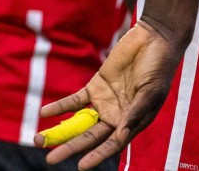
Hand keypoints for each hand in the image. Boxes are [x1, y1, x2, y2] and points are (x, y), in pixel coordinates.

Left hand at [36, 21, 182, 167]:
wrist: (152, 41)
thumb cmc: (158, 69)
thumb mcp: (150, 93)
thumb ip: (135, 114)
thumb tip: (120, 136)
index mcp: (133, 123)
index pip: (111, 145)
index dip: (96, 156)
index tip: (80, 166)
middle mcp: (116, 117)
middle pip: (89, 137)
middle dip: (69, 148)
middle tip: (50, 159)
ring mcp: (104, 102)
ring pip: (79, 122)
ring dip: (60, 131)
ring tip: (40, 141)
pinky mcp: (95, 86)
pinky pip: (74, 101)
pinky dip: (59, 107)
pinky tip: (44, 113)